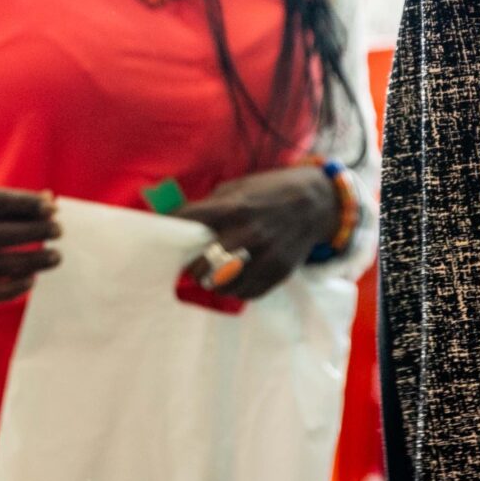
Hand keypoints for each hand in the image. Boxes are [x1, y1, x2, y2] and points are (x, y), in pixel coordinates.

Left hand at [176, 167, 335, 300]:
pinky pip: (248, 293)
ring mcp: (265, 256)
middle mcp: (248, 234)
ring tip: (212, 275)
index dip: (172, 228)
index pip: (191, 221)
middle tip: (190, 265)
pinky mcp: (279, 272)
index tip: (164, 234)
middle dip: (192, 267)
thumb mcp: (239, 187)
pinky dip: (237, 290)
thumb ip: (211, 204)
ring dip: (213, 282)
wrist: (315, 203)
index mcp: (235, 208)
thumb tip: (179, 218)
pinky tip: (235, 280)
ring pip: (224, 286)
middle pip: (204, 265)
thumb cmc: (270, 192)